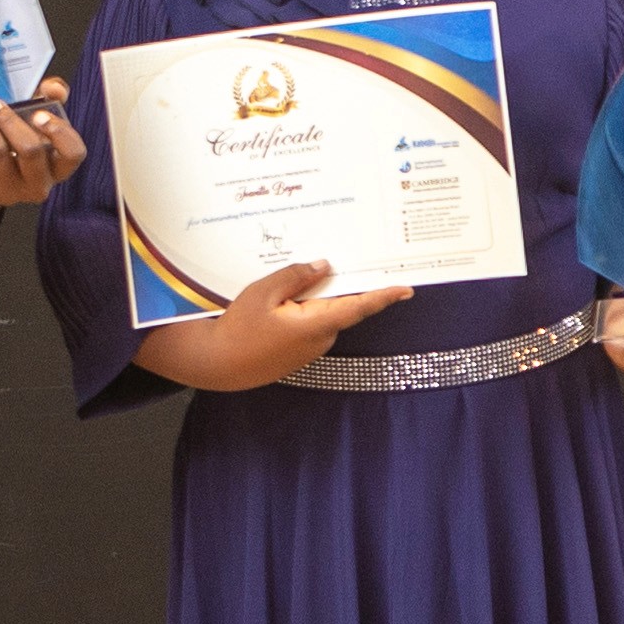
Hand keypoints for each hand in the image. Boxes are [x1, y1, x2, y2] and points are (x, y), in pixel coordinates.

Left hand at [0, 78, 81, 210]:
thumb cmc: (7, 142)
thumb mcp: (29, 119)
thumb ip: (48, 98)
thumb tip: (54, 87)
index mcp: (57, 166)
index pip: (73, 154)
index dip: (59, 133)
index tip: (39, 114)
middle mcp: (37, 184)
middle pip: (30, 150)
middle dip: (8, 120)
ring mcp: (9, 192)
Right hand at [136, 259, 410, 394]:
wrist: (217, 364)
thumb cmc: (239, 328)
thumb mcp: (263, 292)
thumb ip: (296, 276)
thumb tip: (324, 266)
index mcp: (317, 324)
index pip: (359, 307)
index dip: (384, 297)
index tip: (406, 288)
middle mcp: (320, 339)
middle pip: (339, 304)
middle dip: (335, 283)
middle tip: (331, 258)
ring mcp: (310, 349)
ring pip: (322, 313)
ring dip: (314, 297)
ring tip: (290, 281)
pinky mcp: (299, 352)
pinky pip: (309, 323)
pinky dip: (303, 309)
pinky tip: (281, 302)